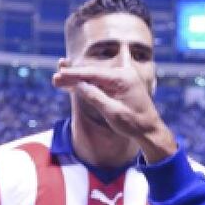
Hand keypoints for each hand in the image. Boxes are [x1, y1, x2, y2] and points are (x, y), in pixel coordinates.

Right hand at [52, 65, 177, 162]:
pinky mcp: (120, 86)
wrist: (150, 131)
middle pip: (92, 73)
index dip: (74, 74)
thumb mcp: (112, 112)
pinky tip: (74, 84)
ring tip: (59, 79)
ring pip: (95, 77)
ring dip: (78, 80)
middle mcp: (123, 74)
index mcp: (123, 78)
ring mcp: (122, 79)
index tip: (60, 74)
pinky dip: (88, 85)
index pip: (93, 73)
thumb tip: (79, 85)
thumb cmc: (134, 123)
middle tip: (55, 78)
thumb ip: (95, 96)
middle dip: (73, 76)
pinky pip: (101, 83)